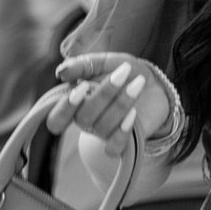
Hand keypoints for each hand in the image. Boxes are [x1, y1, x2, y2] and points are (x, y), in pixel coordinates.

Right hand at [49, 52, 173, 144]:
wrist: (155, 84)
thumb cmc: (125, 72)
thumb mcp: (105, 62)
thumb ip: (83, 65)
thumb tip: (61, 72)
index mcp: (74, 103)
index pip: (55, 119)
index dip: (64, 109)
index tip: (82, 87)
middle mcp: (85, 120)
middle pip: (83, 118)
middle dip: (104, 95)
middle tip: (122, 74)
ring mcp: (102, 132)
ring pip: (102, 127)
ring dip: (121, 104)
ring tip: (138, 82)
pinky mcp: (121, 143)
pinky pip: (114, 147)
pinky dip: (122, 131)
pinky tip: (133, 114)